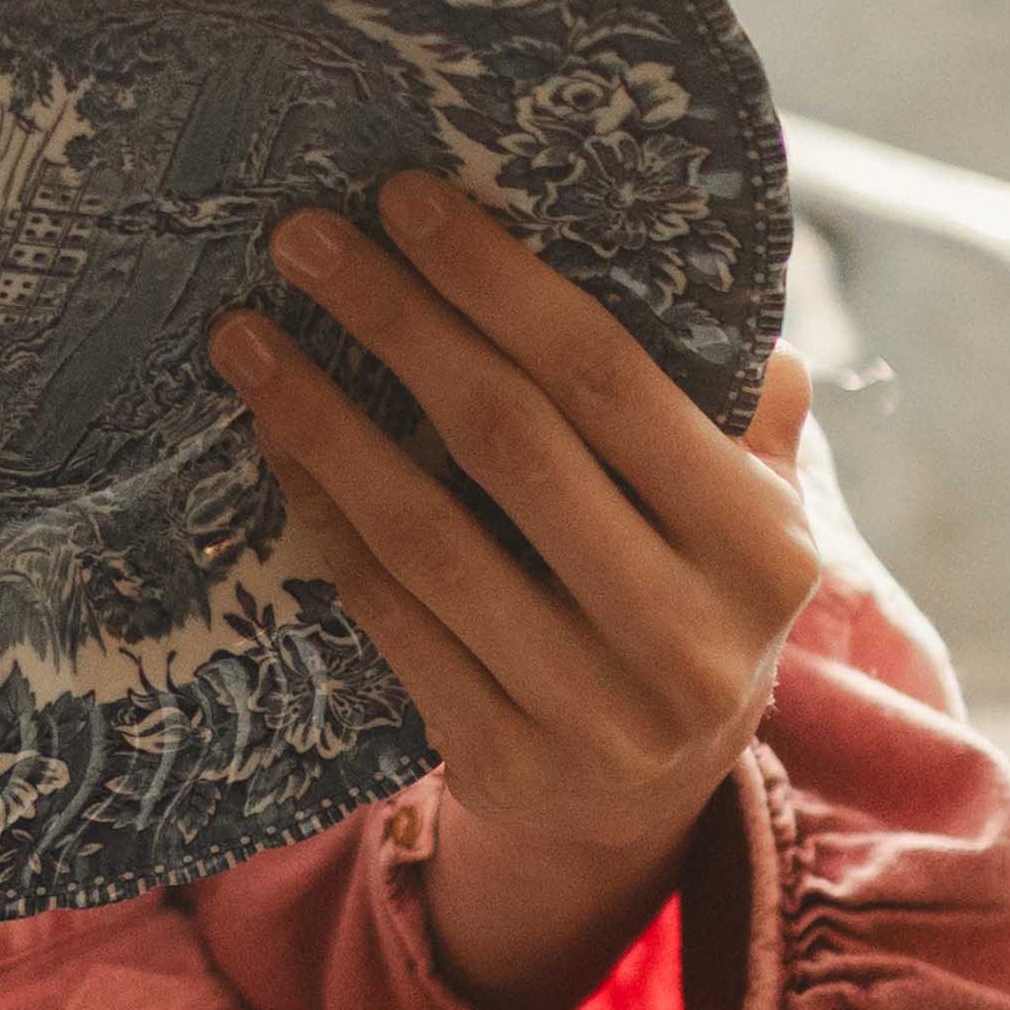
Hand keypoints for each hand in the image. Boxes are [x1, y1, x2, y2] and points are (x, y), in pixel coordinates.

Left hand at [208, 170, 821, 1009]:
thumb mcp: (749, 518)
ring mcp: (592, 711)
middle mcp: (687, 635)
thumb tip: (713, 277)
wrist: (647, 812)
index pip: (611, 380)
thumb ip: (742, 410)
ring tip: (247, 336)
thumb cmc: (685, 603)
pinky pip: (389, 614)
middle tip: (303, 237)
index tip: (405, 197)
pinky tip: (276, 444)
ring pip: (429, 535)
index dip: (500, 283)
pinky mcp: (501, 761)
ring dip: (324, 422)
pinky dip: (326, 519)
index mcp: (762, 546)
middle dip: (396, 324)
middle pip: (509, 444)